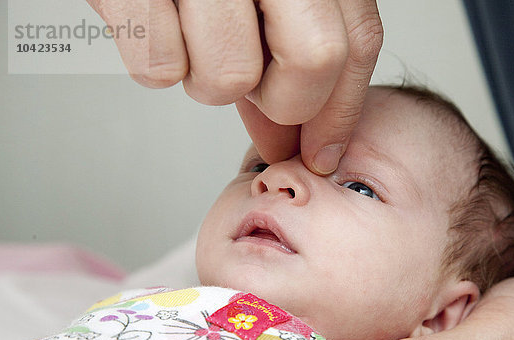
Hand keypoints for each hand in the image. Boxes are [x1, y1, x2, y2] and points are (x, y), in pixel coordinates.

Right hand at [87, 0, 382, 174]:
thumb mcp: (259, 2)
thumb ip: (284, 63)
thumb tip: (292, 140)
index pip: (358, 41)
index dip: (341, 110)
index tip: (322, 151)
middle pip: (315, 60)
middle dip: (284, 103)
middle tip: (254, 92)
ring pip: (231, 77)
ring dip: (207, 80)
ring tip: (193, 40)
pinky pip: (161, 68)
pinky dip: (156, 61)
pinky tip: (157, 25)